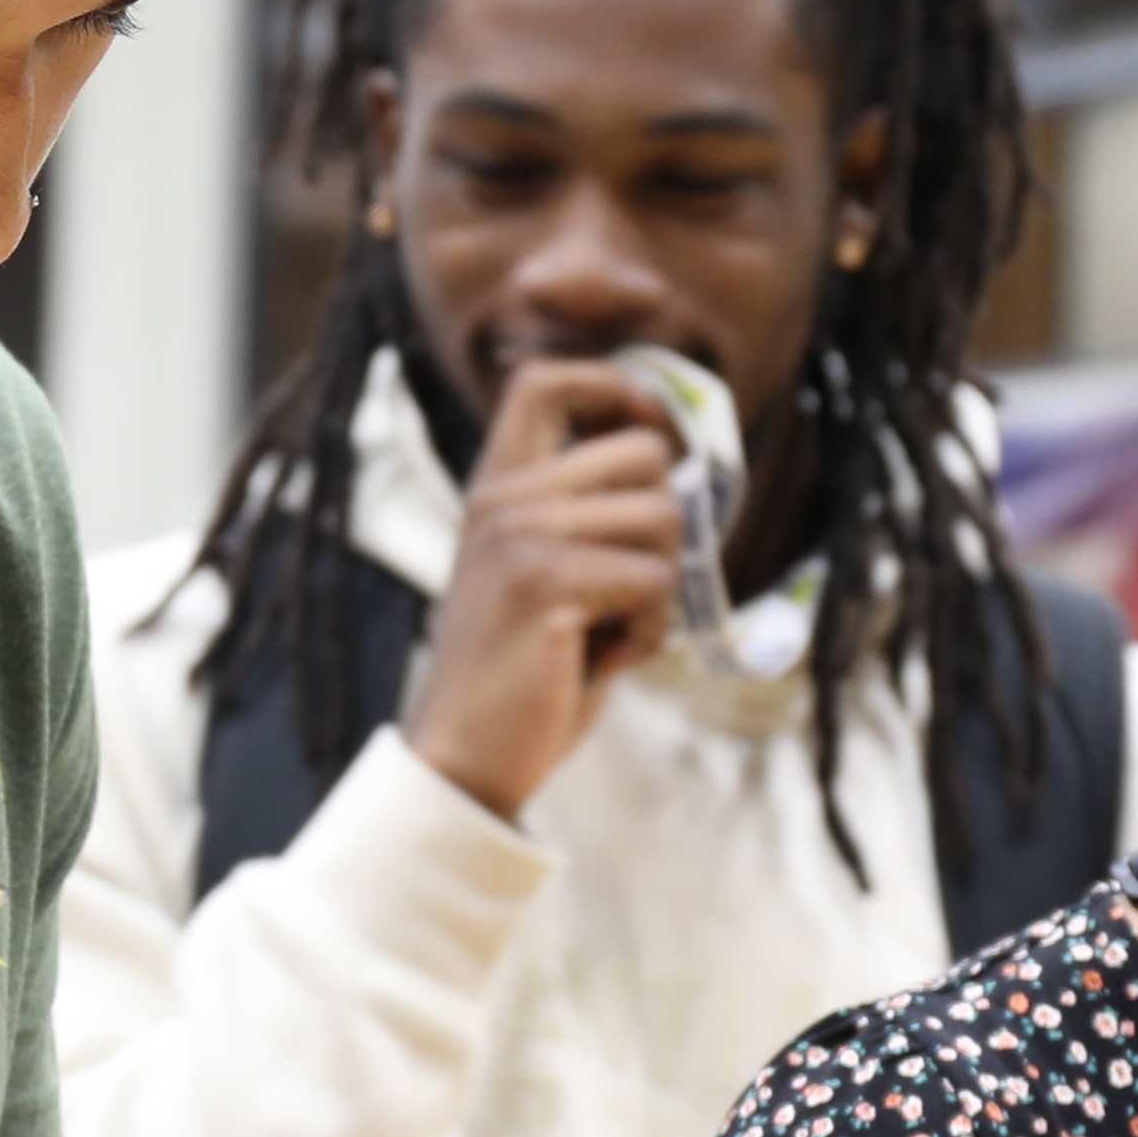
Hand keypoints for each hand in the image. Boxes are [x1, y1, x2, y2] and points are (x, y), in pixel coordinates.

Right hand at [396, 361, 692, 820]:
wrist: (464, 757)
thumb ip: (585, 516)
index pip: (545, 379)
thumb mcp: (542, 573)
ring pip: (662, 517)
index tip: (651, 428)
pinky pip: (653, 581)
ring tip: (612, 630)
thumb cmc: (522, 673)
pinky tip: (606, 658)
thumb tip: (673, 463)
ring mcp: (518, 536)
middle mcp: (503, 498)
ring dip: (661, 587)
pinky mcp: (541, 584)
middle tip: (630, 585)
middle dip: (665, 523)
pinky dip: (650, 632)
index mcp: (497, 487)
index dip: (615, 385)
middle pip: (644, 451)